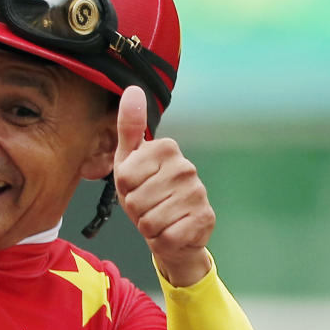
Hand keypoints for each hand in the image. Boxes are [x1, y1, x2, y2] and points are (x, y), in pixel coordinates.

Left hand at [112, 87, 213, 286]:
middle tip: (148, 207)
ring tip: (159, 219)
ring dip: (149, 227)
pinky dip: (162, 240)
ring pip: (150, 221)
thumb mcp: (130, 160)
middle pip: (136, 201)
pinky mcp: (204, 218)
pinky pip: (166, 237)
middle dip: (136, 211)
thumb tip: (132, 89)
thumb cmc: (147, 193)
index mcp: (167, 149)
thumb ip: (129, 128)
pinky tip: (171, 232)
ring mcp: (198, 193)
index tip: (137, 187)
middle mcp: (186, 167)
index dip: (125, 189)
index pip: (125, 177)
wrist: (173, 231)